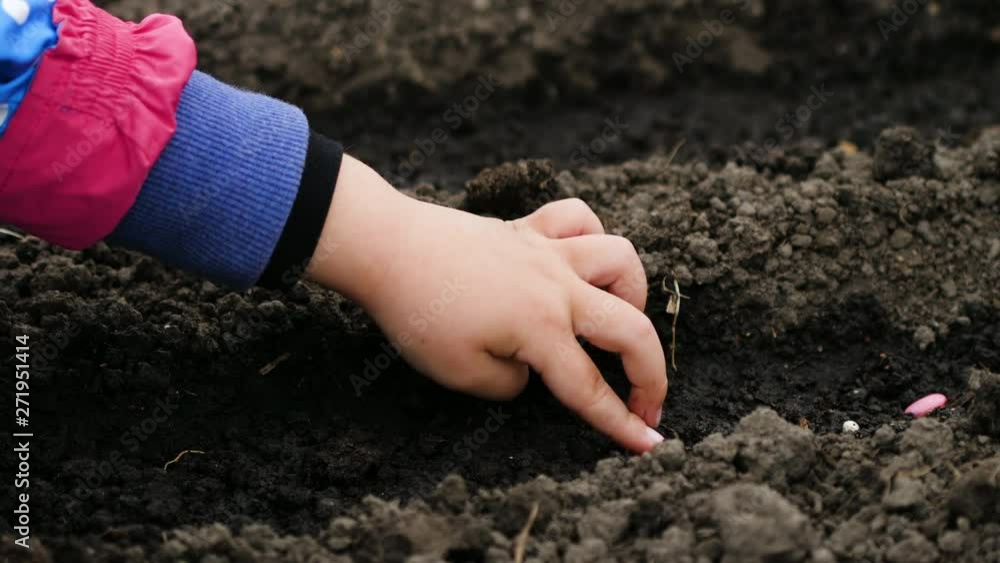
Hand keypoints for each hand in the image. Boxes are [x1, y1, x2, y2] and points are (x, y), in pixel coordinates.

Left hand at [307, 155, 666, 451]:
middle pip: (630, 328)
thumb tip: (530, 371)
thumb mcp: (459, 374)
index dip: (622, 424)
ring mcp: (546, 251)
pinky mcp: (527, 228)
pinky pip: (577, 217)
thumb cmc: (418, 314)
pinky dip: (592, 236)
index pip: (590, 388)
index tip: (650, 447)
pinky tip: (582, 259)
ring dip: (634, 292)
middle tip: (649, 403)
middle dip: (652, 373)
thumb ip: (509, 384)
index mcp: (541, 330)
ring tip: (618, 318)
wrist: (386, 248)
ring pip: (620, 257)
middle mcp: (557, 288)